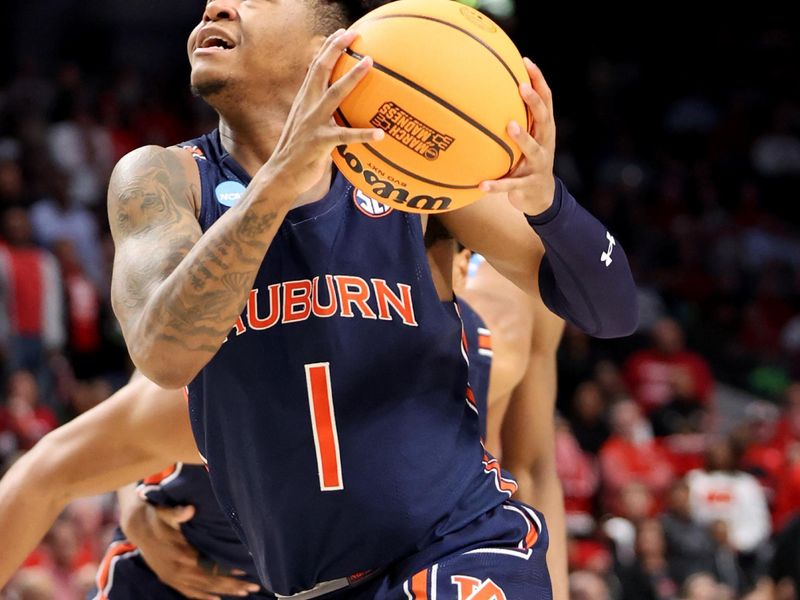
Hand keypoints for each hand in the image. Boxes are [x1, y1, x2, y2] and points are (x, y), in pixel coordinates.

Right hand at [123, 502, 259, 599]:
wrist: (136, 525)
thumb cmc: (157, 516)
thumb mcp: (166, 511)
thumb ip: (178, 513)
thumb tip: (190, 510)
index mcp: (179, 554)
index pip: (209, 567)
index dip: (227, 571)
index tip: (245, 571)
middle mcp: (177, 570)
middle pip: (209, 582)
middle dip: (232, 586)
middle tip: (254, 587)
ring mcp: (172, 577)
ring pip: (201, 590)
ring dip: (223, 592)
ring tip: (244, 593)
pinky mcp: (169, 578)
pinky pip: (188, 592)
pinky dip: (203, 597)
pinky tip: (216, 599)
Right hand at [269, 29, 383, 195]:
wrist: (280, 176)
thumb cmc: (298, 153)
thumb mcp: (308, 126)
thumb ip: (322, 114)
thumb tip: (342, 110)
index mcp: (305, 101)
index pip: (316, 68)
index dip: (328, 48)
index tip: (342, 33)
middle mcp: (307, 106)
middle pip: (321, 70)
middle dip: (336, 49)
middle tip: (353, 34)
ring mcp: (313, 123)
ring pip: (335, 94)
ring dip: (352, 77)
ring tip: (369, 63)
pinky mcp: (319, 143)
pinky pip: (345, 137)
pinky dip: (363, 135)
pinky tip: (380, 134)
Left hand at [479, 59, 556, 214]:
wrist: (541, 197)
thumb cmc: (528, 161)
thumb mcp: (527, 140)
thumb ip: (516, 119)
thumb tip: (486, 94)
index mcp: (544, 130)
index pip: (546, 101)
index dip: (538, 81)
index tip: (526, 62)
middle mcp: (544, 143)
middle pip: (544, 119)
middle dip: (534, 102)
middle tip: (522, 88)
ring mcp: (538, 164)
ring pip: (532, 149)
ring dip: (522, 137)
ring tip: (510, 127)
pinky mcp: (527, 185)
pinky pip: (510, 184)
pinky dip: (496, 185)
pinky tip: (481, 185)